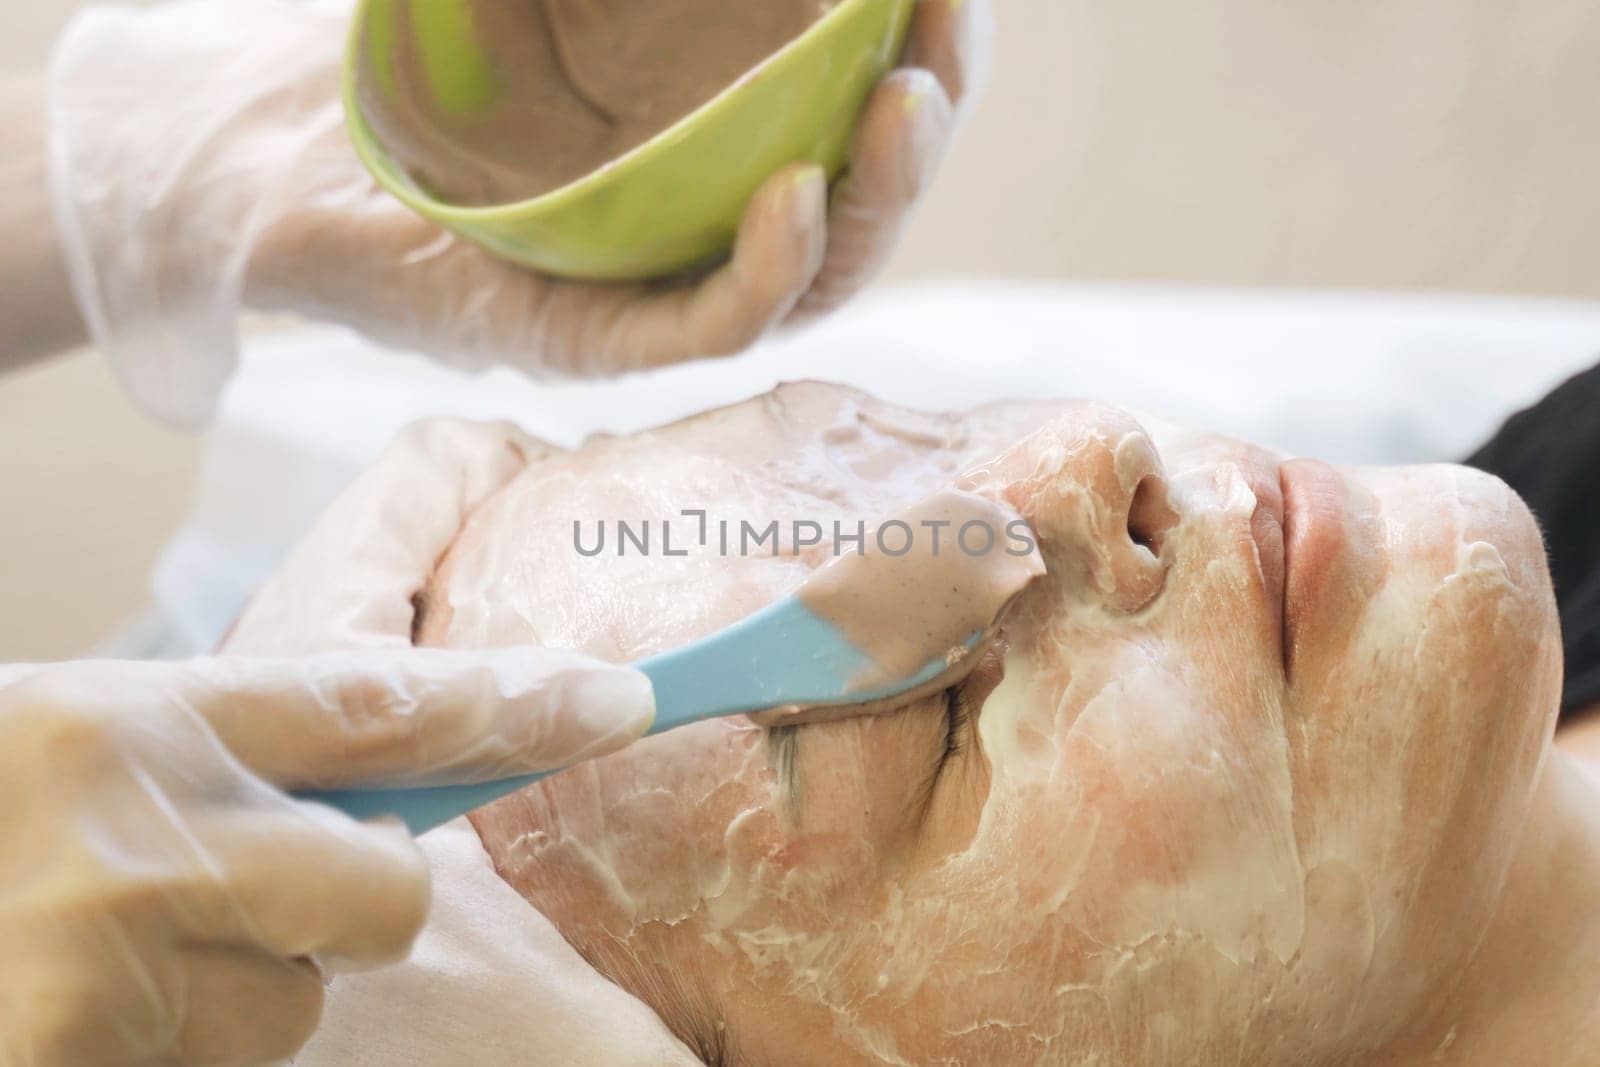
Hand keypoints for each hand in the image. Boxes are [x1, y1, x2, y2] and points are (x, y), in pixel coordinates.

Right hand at [0, 646, 652, 1065]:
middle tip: (227, 899)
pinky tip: (69, 1013)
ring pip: (289, 1005)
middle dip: (349, 908)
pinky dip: (157, 1049)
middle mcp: (137, 839)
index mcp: (126, 724)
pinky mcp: (81, 1058)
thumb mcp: (66, 753)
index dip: (512, 703)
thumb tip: (375, 801)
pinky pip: (210, 1065)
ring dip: (224, 998)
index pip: (372, 706)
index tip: (623, 699)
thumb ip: (215, 767)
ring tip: (93, 965)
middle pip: (382, 892)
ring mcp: (109, 964)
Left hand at [48, 0, 992, 427]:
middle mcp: (701, 229)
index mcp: (717, 152)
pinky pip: (704, 326)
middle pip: (861, 199)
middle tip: (948, 45)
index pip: (855, 114)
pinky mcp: (586, 341)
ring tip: (910, 108)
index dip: (927, 54)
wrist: (264, 147)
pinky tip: (798, 198)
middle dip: (927, 122)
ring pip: (811, 275)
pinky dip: (766, 273)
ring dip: (877, 200)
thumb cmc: (411, 62)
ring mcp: (651, 291)